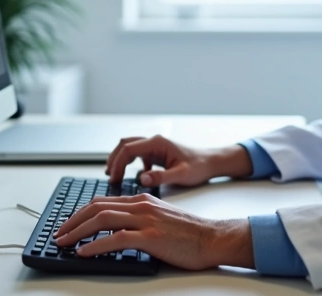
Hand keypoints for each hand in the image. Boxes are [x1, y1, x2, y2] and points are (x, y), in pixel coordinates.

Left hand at [53, 194, 253, 269]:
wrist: (212, 238)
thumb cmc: (189, 234)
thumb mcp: (160, 219)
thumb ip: (139, 219)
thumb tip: (116, 230)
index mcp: (142, 200)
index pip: (103, 202)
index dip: (81, 212)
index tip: (68, 223)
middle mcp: (141, 206)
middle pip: (97, 208)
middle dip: (73, 221)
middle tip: (58, 233)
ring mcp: (145, 220)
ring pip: (102, 220)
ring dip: (78, 231)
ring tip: (64, 242)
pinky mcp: (151, 237)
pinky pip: (116, 239)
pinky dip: (96, 245)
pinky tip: (84, 251)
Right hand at [106, 136, 253, 187]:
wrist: (212, 162)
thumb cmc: (199, 166)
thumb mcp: (181, 175)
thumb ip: (161, 176)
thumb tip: (142, 179)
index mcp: (158, 143)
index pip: (129, 149)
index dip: (117, 163)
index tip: (113, 178)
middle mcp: (155, 142)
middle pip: (125, 145)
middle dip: (114, 159)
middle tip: (109, 177)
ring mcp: (155, 147)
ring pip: (130, 148)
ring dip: (120, 160)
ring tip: (114, 175)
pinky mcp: (157, 153)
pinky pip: (138, 155)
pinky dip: (131, 163)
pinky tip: (135, 177)